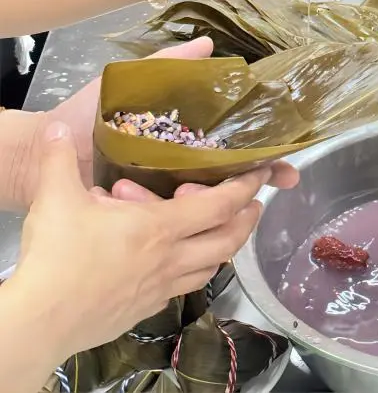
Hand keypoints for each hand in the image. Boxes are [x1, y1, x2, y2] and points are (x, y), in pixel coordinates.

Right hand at [11, 121, 296, 360]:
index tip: (262, 174)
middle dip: (247, 219)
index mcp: (160, 227)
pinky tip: (179, 265)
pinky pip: (182, 288)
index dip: (246, 187)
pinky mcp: (144, 310)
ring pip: (209, 268)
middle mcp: (169, 259)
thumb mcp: (56, 198)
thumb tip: (56, 130)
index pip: (220, 205)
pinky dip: (193, 272)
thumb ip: (59, 159)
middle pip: (227, 240)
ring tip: (224, 231)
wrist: (38, 322)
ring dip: (223, 247)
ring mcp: (159, 289)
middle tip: (254, 204)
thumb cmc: (56, 257)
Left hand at [20, 38, 214, 206]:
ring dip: (174, 204)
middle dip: (206, 191)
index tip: (239, 164)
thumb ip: (168, 64)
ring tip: (152, 192)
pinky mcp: (130, 218)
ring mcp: (152, 198)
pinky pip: (154, 222)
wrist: (40, 150)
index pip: (218, 155)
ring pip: (184, 209)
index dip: (230, 162)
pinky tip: (129, 198)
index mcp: (178, 142)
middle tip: (189, 187)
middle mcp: (172, 173)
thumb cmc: (84, 115)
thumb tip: (209, 44)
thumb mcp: (131, 82)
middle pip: (207, 188)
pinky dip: (148, 216)